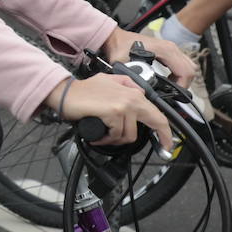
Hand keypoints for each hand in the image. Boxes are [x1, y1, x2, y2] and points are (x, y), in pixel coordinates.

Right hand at [47, 72, 173, 150]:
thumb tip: (139, 93)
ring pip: (130, 134)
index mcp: (133, 90)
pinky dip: (107, 140)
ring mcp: (124, 104)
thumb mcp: (109, 80)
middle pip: (156, 121)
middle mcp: (132, 96)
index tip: (167, 142)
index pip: (157, 111)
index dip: (165, 130)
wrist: (64, 93)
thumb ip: (127, 84)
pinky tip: (98, 137)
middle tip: (164, 150)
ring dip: (116, 140)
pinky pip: (117, 135)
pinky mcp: (115, 112)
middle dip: (163, 138)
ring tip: (105, 137)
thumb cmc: (82, 90)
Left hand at [102, 27, 194, 87]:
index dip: (182, 86)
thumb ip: (135, 77)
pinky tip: (168, 79)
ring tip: (171, 87)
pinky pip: (181, 63)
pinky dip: (179, 73)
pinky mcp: (167, 49)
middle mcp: (170, 47)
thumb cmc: (119, 46)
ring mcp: (170, 47)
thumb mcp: (125, 65)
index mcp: (165, 50)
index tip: (173, 95)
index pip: (185, 71)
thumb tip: (143, 89)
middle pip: (190, 69)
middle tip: (173, 92)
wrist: (115, 37)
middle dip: (184, 83)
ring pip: (188, 65)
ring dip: (182, 78)